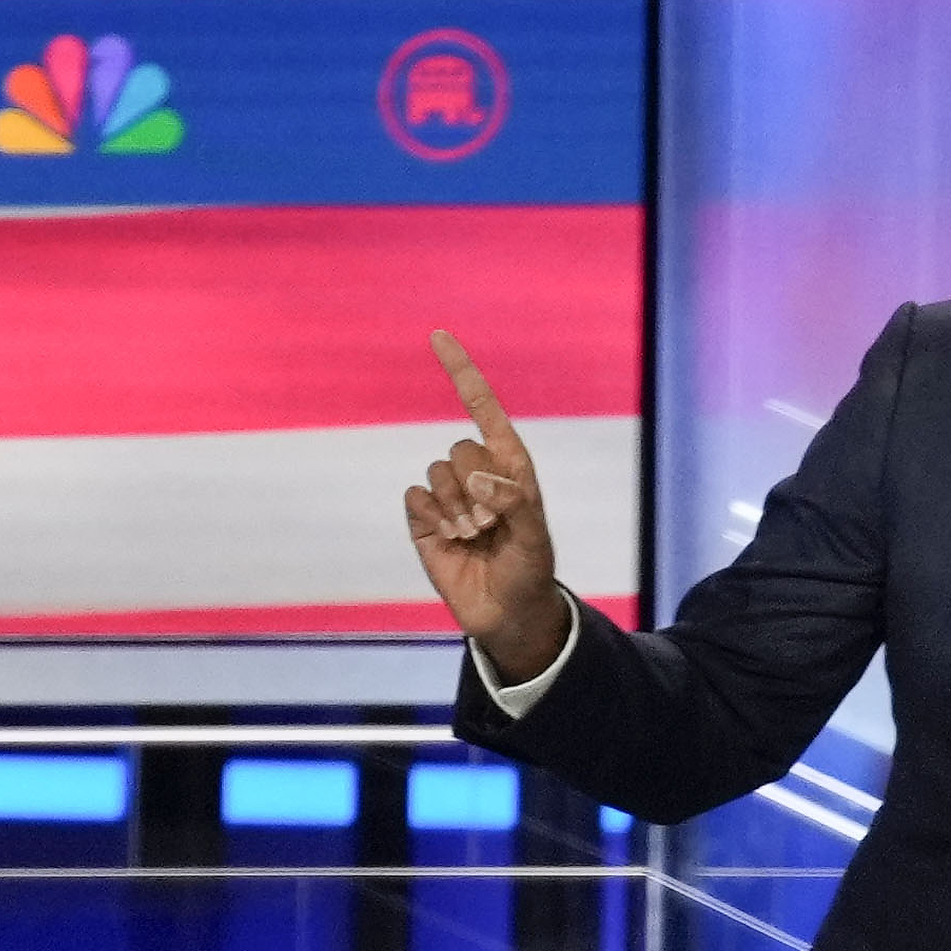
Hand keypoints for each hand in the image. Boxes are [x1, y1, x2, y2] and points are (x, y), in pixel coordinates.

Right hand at [406, 331, 568, 685]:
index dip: (461, 371)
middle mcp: (477, 473)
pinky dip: (432, 519)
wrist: (505, 614)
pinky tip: (450, 540)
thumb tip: (477, 476)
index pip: (482, 407)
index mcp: (510, 464)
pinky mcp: (423, 519)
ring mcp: (449, 495)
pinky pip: (415, 497)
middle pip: (459, 448)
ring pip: (436, 474)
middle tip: (492, 525)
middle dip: (475, 489)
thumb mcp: (535, 537)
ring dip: (456, 510)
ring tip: (474, 538)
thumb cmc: (530, 569)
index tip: (438, 336)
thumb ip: (513, 501)